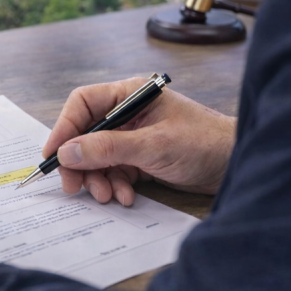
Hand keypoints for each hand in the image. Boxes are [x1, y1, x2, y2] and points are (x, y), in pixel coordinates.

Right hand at [43, 77, 235, 205]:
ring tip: (107, 195)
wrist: (237, 165)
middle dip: (80, 161)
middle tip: (74, 187)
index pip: (83, 104)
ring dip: (98, 177)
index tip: (53, 154)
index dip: (64, 128)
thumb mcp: (153, 146)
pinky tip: (126, 196)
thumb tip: (68, 152)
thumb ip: (108, 148)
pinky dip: (115, 184)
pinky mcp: (142, 157)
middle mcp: (128, 112)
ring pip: (99, 156)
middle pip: (86, 133)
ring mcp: (134, 135)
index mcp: (129, 94)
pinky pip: (115, 170)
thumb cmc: (204, 142)